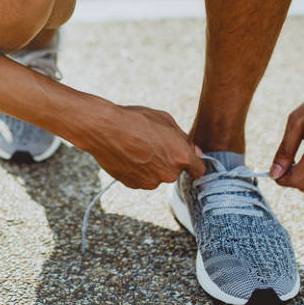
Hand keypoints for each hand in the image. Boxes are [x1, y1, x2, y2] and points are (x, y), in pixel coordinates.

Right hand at [83, 105, 204, 189]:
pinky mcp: (133, 185)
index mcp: (181, 156)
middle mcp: (168, 174)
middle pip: (175, 172)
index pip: (199, 170)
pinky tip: (128, 154)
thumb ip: (184, 139)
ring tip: (137, 147)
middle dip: (169, 161)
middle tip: (153, 144)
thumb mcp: (166, 120)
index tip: (187, 159)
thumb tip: (195, 152)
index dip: (193, 164)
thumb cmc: (136, 120)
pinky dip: (138, 170)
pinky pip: (141, 179)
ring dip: (153, 166)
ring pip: (157, 176)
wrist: (104, 129)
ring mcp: (150, 182)